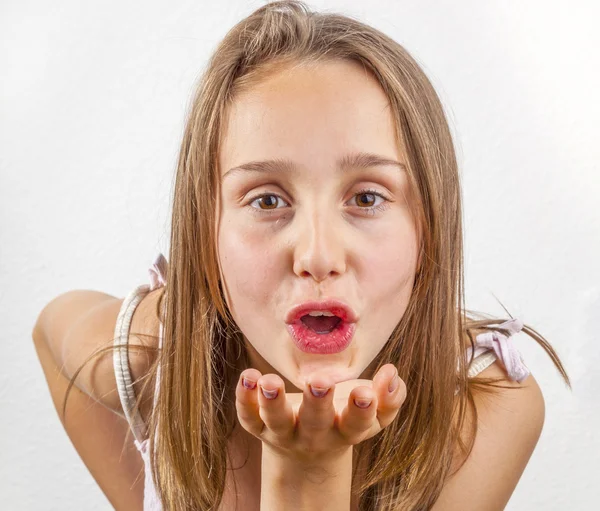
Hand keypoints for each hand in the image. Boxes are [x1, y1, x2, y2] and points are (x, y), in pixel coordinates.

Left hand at [235, 363, 406, 464]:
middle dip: (317, 403)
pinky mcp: (258, 425)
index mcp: (344, 431)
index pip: (355, 424)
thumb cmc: (344, 421)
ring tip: (269, 381)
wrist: (306, 453)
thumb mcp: (373, 414)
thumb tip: (392, 373)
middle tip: (320, 382)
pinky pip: (248, 415)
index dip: (361, 410)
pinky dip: (244, 398)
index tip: (364, 392)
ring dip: (273, 402)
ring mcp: (283, 432)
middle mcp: (313, 436)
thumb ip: (390, 397)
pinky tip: (248, 376)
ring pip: (277, 421)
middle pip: (315, 423)